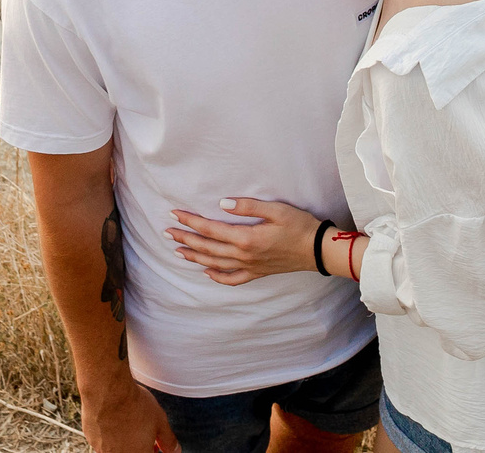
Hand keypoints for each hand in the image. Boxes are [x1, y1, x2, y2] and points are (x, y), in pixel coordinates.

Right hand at [77, 373, 176, 452]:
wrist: (107, 390)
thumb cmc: (134, 404)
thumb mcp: (160, 421)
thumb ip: (168, 440)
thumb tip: (175, 450)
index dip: (153, 450)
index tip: (155, 444)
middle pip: (132, 452)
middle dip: (139, 446)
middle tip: (143, 432)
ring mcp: (102, 449)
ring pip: (116, 448)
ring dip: (124, 440)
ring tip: (128, 420)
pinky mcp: (91, 439)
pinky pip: (103, 440)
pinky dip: (109, 433)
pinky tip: (113, 417)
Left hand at [168, 198, 322, 285]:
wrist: (317, 249)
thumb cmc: (298, 225)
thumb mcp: (276, 209)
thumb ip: (248, 207)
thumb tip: (222, 204)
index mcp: (245, 238)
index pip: (210, 229)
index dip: (191, 221)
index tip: (175, 214)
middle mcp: (243, 255)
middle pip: (207, 248)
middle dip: (185, 238)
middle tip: (167, 232)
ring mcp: (249, 267)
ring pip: (214, 264)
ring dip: (194, 257)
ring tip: (177, 251)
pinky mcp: (257, 273)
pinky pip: (232, 279)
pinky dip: (216, 277)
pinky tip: (207, 272)